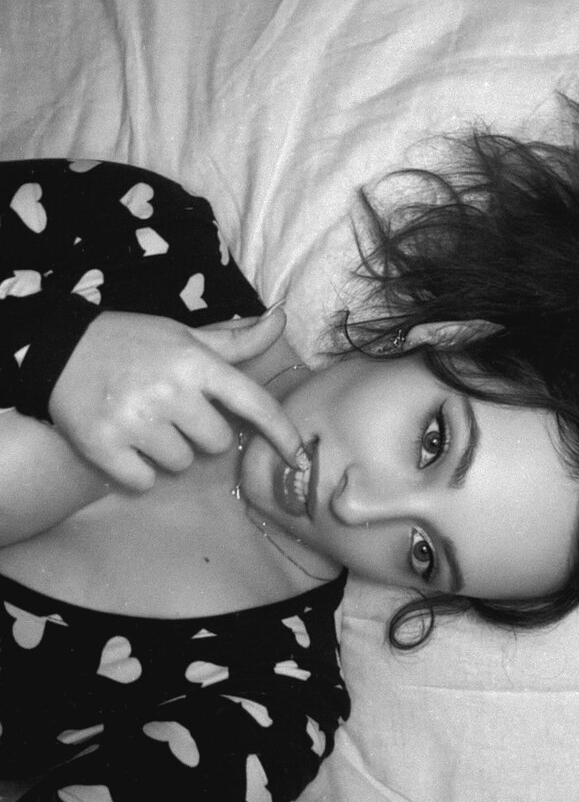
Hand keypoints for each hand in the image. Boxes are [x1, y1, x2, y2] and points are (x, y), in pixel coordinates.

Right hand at [48, 306, 304, 489]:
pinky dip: (137, 471)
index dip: (281, 432)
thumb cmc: (132, 343)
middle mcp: (171, 391)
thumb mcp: (183, 335)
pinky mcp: (105, 446)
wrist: (57, 350)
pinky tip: (124, 444)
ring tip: (143, 423)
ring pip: (180, 464)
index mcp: (195, 362)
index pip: (253, 403)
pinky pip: (144, 481)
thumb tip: (280, 319)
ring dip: (167, 452)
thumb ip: (235, 340)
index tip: (298, 455)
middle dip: (199, 433)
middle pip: (216, 443)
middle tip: (171, 411)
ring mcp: (137, 420)